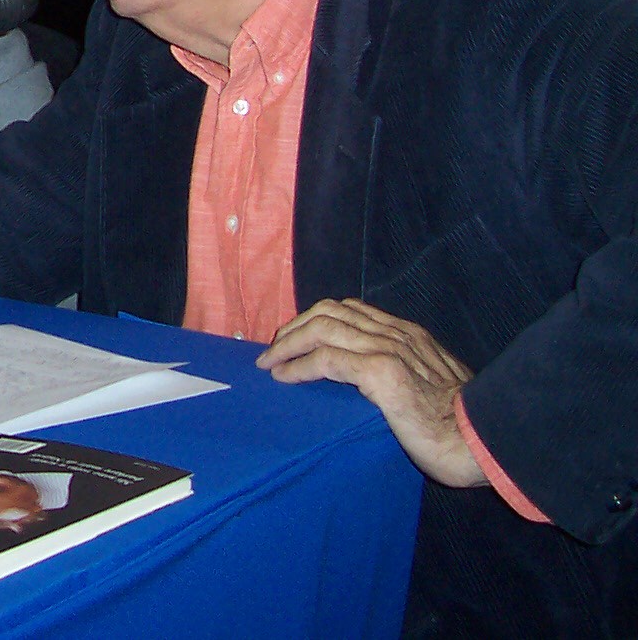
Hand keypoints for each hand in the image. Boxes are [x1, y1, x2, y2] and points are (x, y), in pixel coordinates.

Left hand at [258, 298, 486, 486]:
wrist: (484, 443)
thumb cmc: (459, 427)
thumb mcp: (430, 386)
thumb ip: (402, 372)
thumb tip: (367, 382)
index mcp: (408, 334)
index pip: (349, 310)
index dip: (315, 319)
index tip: (294, 339)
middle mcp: (397, 334)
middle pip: (329, 312)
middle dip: (295, 327)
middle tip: (275, 350)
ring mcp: (390, 350)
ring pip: (322, 329)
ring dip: (288, 344)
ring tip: (271, 362)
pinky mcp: (383, 374)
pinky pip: (327, 360)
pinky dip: (299, 365)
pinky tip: (284, 377)